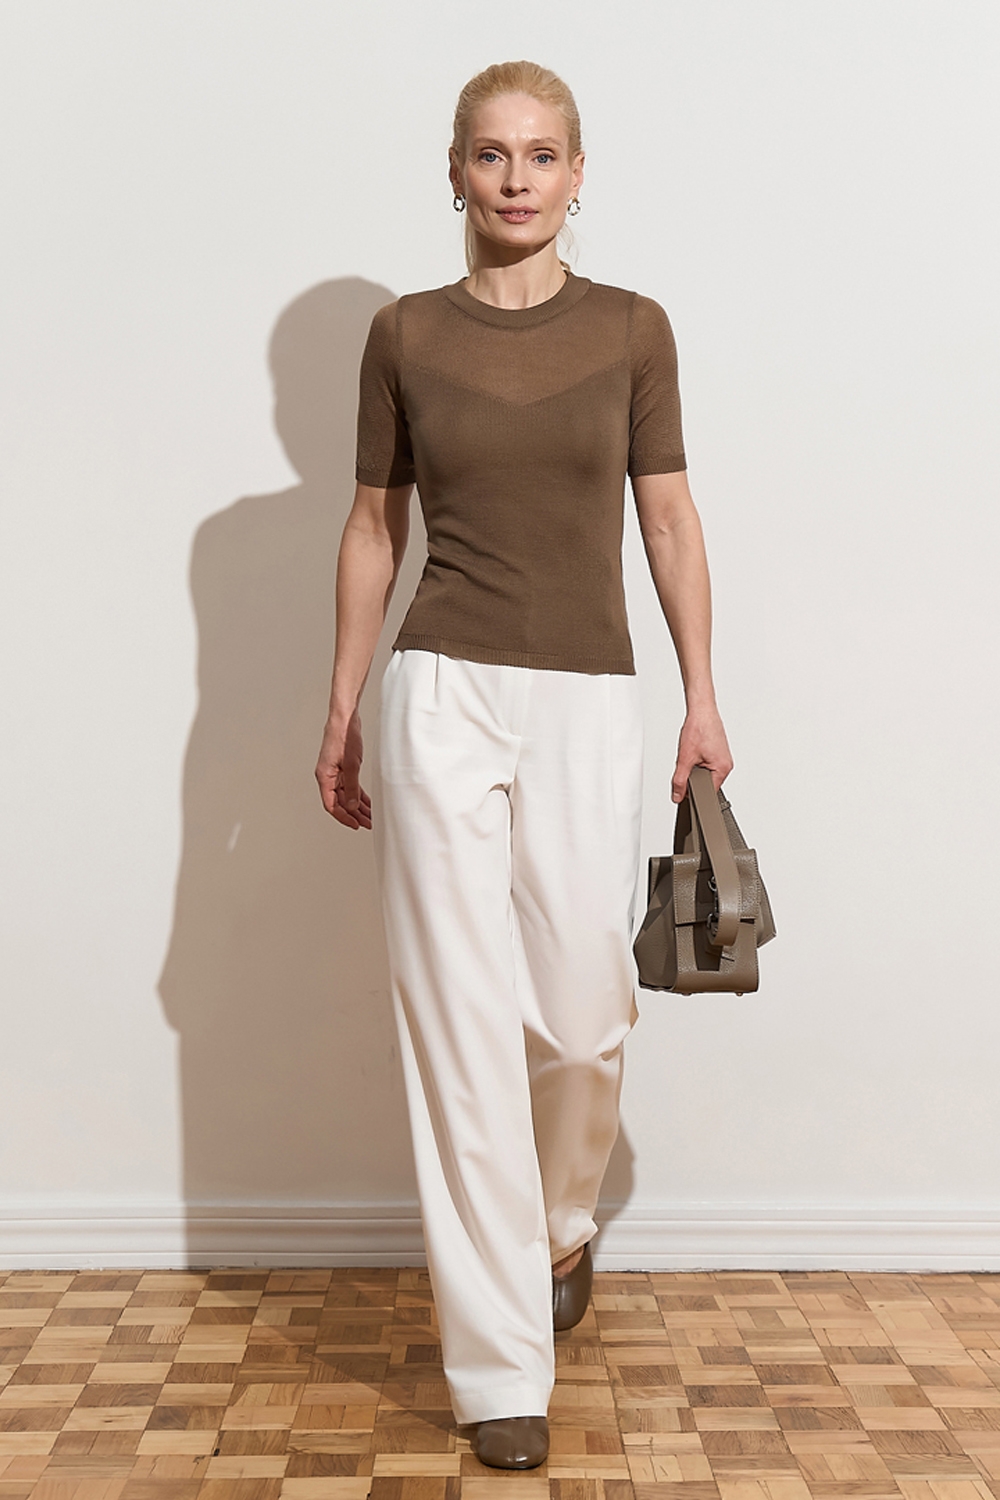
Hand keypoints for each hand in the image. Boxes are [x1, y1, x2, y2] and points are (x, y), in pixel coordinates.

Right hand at [315, 709, 371, 829]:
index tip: (356, 825)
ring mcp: (334, 772)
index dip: (343, 817)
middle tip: (368, 823)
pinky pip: (349, 786)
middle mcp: (327, 776)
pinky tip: (368, 802)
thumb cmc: (344, 737)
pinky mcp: (342, 767)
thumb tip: (352, 807)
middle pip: (339, 802)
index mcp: (324, 777)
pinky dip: (358, 795)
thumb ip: (352, 787)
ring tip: (370, 816)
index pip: (331, 805)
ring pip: (346, 795)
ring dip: (357, 806)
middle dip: (354, 814)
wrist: (345, 718)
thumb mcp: (351, 765)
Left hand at [672, 703, 733, 801]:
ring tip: (693, 752)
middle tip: (688, 760)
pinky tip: (696, 749)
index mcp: (723, 769)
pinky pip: (707, 763)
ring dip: (695, 767)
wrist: (702, 710)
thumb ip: (680, 780)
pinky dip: (698, 759)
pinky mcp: (718, 752)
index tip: (684, 785)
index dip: (693, 791)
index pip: (707, 792)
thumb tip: (677, 795)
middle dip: (693, 776)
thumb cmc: (699, 728)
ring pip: (705, 772)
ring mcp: (723, 758)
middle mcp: (726, 764)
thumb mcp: (685, 758)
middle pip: (706, 783)